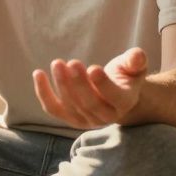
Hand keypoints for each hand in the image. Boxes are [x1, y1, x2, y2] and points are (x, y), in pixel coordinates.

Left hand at [33, 47, 148, 129]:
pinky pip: (53, 108)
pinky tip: (38, 74)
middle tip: (72, 62)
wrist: (115, 94)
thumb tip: (137, 56)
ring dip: (62, 85)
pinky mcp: (69, 117)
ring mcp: (85, 120)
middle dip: (79, 83)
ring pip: (71, 106)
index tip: (93, 68)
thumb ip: (135, 61)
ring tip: (57, 63)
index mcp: (124, 102)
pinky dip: (43, 93)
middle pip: (90, 103)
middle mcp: (105, 116)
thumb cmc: (125, 75)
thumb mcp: (134, 66)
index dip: (103, 84)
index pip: (114, 97)